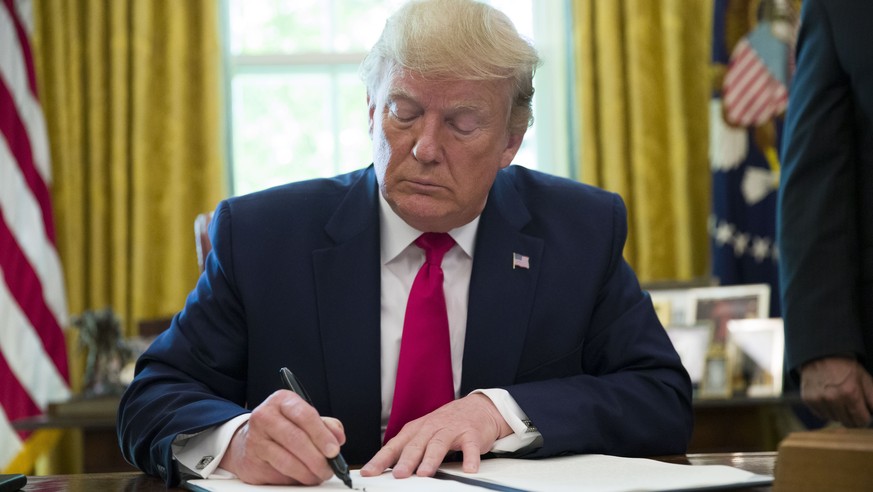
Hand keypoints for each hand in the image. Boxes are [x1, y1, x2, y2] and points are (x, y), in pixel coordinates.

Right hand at [217, 390, 345, 484]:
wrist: (249, 440)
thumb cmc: (283, 427)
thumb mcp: (304, 419)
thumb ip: (325, 425)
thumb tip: (338, 437)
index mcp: (282, 400)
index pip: (305, 416)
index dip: (322, 435)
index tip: (334, 450)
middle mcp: (265, 416)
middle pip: (296, 439)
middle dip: (316, 458)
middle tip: (328, 468)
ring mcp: (255, 439)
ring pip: (286, 461)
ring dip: (307, 473)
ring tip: (317, 476)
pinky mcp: (251, 461)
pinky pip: (278, 474)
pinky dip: (294, 479)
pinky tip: (300, 477)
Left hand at [359, 393, 512, 478]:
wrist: (476, 407)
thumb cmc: (446, 424)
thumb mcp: (423, 434)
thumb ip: (408, 451)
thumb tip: (388, 471)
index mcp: (416, 430)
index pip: (394, 446)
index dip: (380, 459)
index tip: (369, 472)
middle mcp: (431, 428)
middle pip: (416, 445)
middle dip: (406, 460)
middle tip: (398, 474)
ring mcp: (451, 430)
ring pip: (438, 444)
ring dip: (431, 458)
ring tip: (425, 473)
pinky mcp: (470, 434)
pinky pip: (470, 447)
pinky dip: (469, 458)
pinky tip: (468, 469)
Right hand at [800, 357, 872, 426]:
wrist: (820, 355)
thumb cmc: (845, 367)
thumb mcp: (864, 379)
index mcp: (850, 392)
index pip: (862, 420)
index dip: (865, 418)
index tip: (865, 415)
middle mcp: (833, 398)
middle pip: (848, 422)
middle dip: (853, 418)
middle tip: (853, 408)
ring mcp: (818, 399)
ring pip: (834, 419)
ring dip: (839, 414)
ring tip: (839, 401)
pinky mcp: (808, 399)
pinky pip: (821, 415)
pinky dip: (827, 411)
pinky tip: (828, 400)